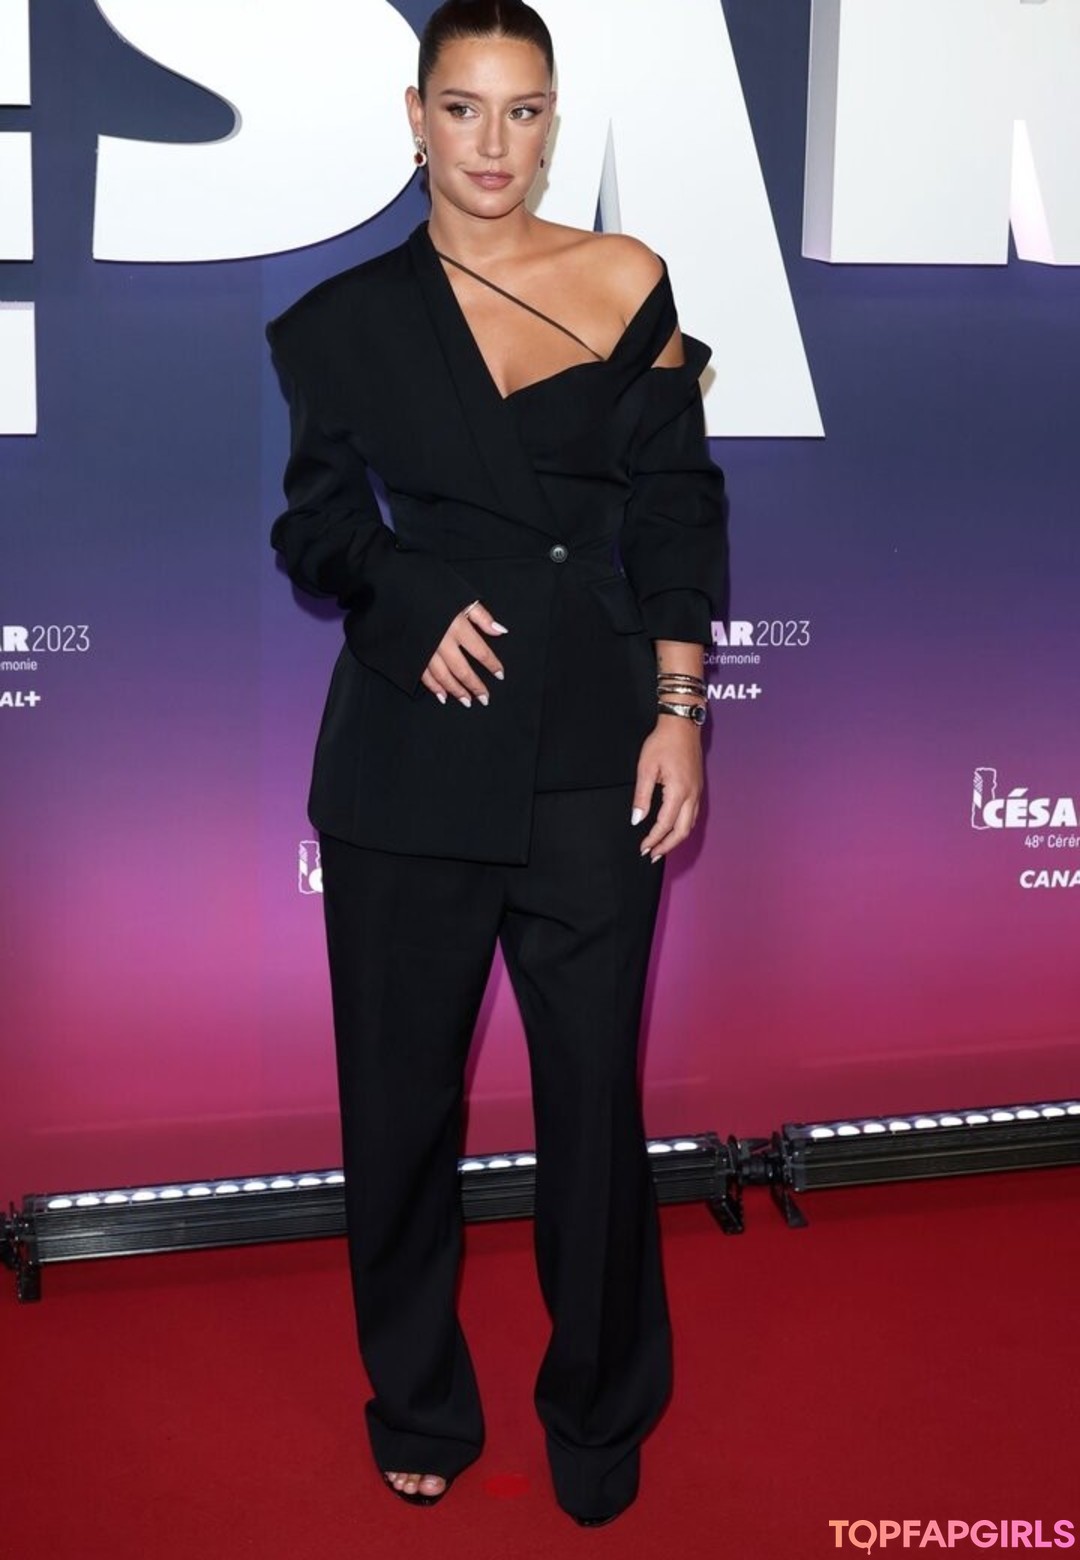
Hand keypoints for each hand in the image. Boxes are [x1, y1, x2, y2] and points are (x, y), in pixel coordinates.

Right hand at [421, 599, 507, 706]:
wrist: (398, 586)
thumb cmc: (432, 589)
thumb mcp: (461, 596)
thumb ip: (482, 616)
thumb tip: (501, 631)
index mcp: (457, 626)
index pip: (481, 651)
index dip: (492, 664)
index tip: (500, 675)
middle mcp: (442, 641)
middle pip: (463, 670)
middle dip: (475, 686)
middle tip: (484, 698)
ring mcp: (425, 649)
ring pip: (444, 676)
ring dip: (456, 691)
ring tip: (467, 701)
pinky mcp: (412, 653)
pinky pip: (424, 675)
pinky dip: (434, 687)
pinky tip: (442, 696)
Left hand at [631, 715, 703, 860]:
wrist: (682, 725)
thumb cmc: (662, 743)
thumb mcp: (646, 768)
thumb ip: (642, 797)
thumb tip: (637, 819)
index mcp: (678, 791)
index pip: (665, 824)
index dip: (653, 839)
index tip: (642, 849)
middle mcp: (692, 795)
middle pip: (682, 831)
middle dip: (667, 846)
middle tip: (652, 855)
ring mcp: (697, 792)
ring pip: (690, 824)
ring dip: (676, 839)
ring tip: (661, 847)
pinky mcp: (697, 788)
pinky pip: (692, 815)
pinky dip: (682, 827)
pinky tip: (672, 829)